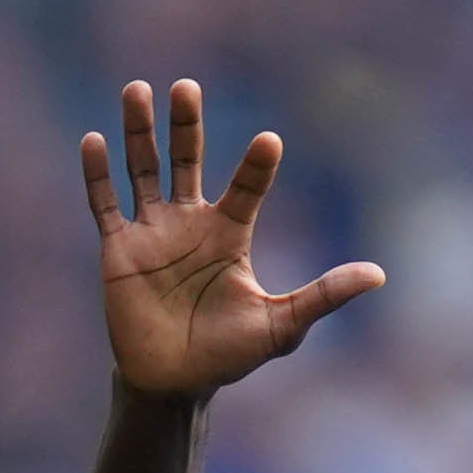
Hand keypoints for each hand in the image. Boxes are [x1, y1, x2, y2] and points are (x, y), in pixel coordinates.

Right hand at [79, 76, 382, 401]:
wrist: (174, 385)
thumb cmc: (228, 356)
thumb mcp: (282, 326)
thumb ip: (323, 295)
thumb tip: (378, 275)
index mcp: (229, 233)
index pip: (247, 186)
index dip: (257, 165)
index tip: (269, 143)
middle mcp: (190, 222)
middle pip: (187, 159)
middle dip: (185, 125)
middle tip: (186, 87)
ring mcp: (152, 233)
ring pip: (144, 170)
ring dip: (139, 132)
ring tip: (137, 90)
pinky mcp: (118, 251)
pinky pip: (105, 205)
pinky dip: (98, 175)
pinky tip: (93, 139)